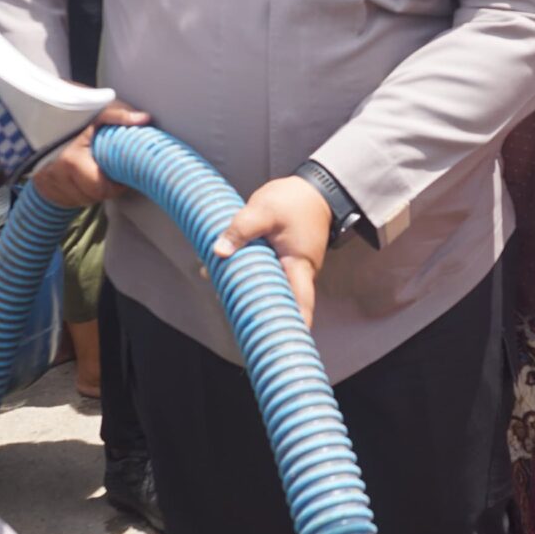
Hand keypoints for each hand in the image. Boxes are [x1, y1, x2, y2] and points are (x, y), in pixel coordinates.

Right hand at [33, 101, 151, 207]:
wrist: (40, 114)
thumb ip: (119, 115)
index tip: (122, 175)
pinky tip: (79, 177)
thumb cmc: (75, 115)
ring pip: (78, 201)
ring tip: (93, 171)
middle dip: (104, 188)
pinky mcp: (41, 186)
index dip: (116, 186)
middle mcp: (54, 174)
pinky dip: (75, 192)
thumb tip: (143, 119)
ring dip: (89, 191)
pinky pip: (65, 200)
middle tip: (109, 173)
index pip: (100, 189)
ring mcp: (45, 181)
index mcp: (70, 160)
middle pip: (90, 198)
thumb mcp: (98, 111)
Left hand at [211, 176, 333, 325]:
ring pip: (273, 287)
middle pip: (283, 301)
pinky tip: (227, 275)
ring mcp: (295, 267)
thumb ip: (240, 230)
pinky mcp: (287, 260)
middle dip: (263, 314)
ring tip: (223, 296)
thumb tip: (218, 252)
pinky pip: (270, 275)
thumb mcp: (263, 210)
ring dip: (253, 292)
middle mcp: (300, 271)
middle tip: (241, 325)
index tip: (288, 344)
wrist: (315, 189)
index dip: (296, 325)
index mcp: (299, 265)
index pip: (301, 303)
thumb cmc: (294, 200)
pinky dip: (253, 277)